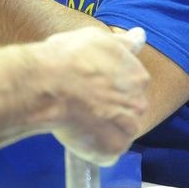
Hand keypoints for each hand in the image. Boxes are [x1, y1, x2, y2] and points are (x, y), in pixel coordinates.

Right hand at [32, 27, 149, 165]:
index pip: (131, 86)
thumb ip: (122, 43)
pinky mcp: (112, 149)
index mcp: (138, 76)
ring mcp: (127, 128)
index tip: (90, 85)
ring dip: (102, 129)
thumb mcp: (96, 39)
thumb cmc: (67, 58)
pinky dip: (93, 148)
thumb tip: (141, 34)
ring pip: (118, 132)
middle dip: (109, 108)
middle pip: (127, 110)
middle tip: (82, 102)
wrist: (47, 84)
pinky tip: (77, 134)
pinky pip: (106, 152)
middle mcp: (139, 102)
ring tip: (77, 119)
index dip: (108, 86)